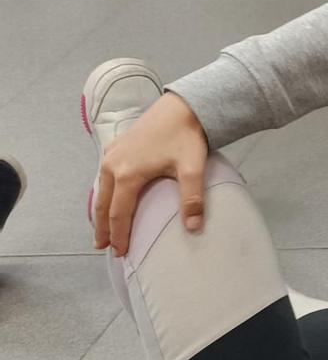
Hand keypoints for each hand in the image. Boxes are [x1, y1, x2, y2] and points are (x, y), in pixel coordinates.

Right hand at [94, 93, 210, 254]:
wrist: (181, 106)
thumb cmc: (186, 137)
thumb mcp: (192, 169)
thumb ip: (192, 199)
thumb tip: (194, 228)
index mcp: (128, 174)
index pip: (119, 214)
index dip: (120, 235)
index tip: (121, 253)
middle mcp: (112, 165)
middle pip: (104, 204)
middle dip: (103, 228)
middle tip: (103, 247)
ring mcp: (111, 154)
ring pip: (102, 190)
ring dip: (101, 210)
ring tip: (102, 229)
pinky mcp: (115, 146)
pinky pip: (104, 176)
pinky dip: (104, 193)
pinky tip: (108, 198)